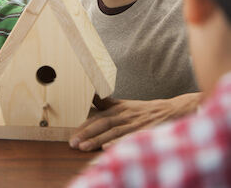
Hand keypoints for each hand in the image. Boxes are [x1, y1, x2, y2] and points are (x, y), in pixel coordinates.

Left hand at [69, 92, 200, 150]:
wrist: (173, 110)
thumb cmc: (144, 110)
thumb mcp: (124, 104)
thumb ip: (105, 103)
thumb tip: (88, 96)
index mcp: (118, 109)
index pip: (97, 117)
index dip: (83, 126)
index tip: (71, 135)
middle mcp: (124, 115)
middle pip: (102, 124)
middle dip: (86, 134)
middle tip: (72, 143)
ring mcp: (135, 124)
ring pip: (113, 132)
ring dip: (97, 140)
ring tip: (83, 147)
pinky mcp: (146, 131)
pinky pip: (131, 138)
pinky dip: (119, 142)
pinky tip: (107, 148)